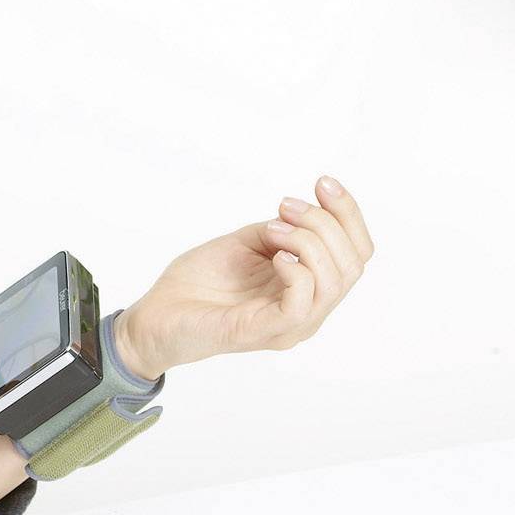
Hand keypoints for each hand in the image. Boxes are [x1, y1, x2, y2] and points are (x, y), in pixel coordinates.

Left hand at [116, 175, 374, 376]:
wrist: (157, 315)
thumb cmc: (200, 283)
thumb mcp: (248, 242)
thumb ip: (281, 229)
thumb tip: (304, 214)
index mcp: (309, 289)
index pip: (357, 254)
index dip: (349, 214)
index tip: (322, 182)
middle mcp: (309, 311)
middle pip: (353, 264)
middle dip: (326, 222)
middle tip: (285, 206)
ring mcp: (290, 325)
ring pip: (334, 280)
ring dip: (309, 239)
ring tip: (273, 227)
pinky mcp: (266, 331)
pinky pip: (302, 301)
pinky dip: (296, 268)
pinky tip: (273, 255)